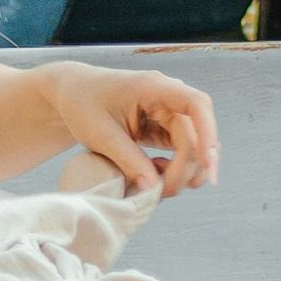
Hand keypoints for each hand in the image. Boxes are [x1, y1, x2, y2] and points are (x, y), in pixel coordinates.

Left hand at [35, 60, 217, 198]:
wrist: (72, 93)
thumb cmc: (82, 104)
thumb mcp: (100, 134)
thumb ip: (128, 160)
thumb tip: (155, 188)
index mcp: (154, 87)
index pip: (196, 104)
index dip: (208, 133)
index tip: (208, 164)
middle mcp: (169, 97)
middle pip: (197, 134)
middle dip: (188, 167)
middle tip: (166, 193)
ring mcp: (169, 112)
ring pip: (194, 145)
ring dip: (184, 170)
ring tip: (160, 188)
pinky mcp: (165, 127)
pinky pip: (182, 150)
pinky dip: (175, 168)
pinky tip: (157, 177)